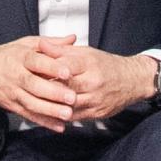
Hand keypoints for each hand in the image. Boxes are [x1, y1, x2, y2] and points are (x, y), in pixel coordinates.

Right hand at [0, 36, 87, 128]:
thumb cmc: (6, 56)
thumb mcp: (26, 43)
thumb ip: (51, 43)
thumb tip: (72, 39)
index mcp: (20, 57)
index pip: (36, 62)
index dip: (52, 67)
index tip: (68, 72)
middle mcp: (16, 75)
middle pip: (34, 85)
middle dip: (54, 93)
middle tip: (72, 97)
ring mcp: (13, 93)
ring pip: (32, 103)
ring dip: (50, 110)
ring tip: (67, 114)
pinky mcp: (12, 106)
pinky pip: (28, 115)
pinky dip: (43, 122)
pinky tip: (58, 126)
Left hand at [29, 38, 160, 127]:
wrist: (132, 80)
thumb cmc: (107, 65)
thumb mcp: (86, 52)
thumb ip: (62, 50)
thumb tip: (41, 44)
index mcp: (89, 64)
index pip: (63, 67)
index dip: (47, 70)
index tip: (31, 71)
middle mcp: (93, 82)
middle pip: (63, 88)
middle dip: (45, 89)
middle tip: (28, 89)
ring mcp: (95, 99)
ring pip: (67, 105)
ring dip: (50, 105)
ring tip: (35, 102)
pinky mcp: (96, 113)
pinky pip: (74, 117)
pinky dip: (60, 115)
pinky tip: (49, 112)